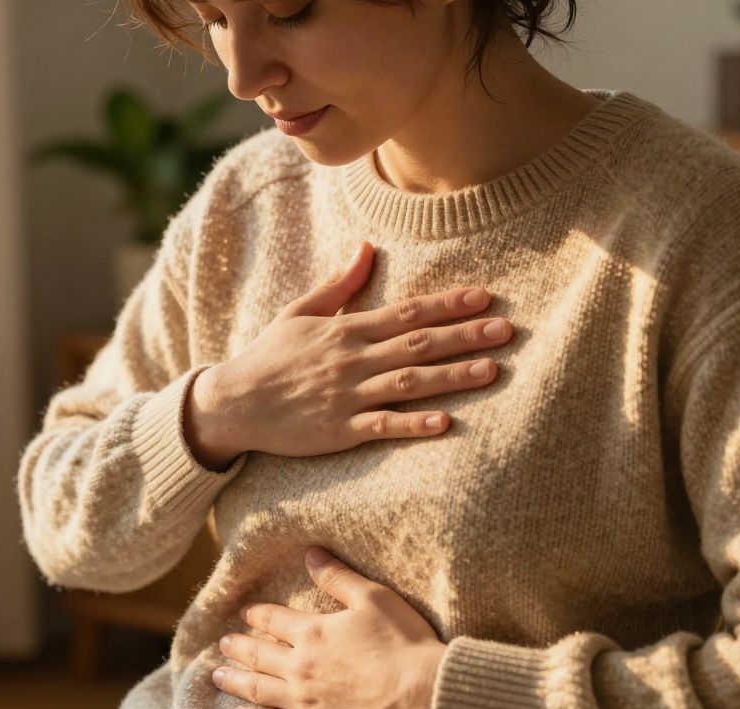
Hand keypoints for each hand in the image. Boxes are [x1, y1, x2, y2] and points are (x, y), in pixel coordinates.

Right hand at [204, 240, 511, 459]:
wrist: (232, 403)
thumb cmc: (268, 357)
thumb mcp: (299, 312)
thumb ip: (339, 284)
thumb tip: (366, 247)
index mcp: (346, 330)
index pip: (406, 312)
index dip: (447, 304)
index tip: (485, 297)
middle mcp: (352, 360)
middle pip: (417, 344)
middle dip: (464, 336)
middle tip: (507, 330)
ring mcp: (347, 396)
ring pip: (408, 383)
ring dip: (451, 376)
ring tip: (492, 370)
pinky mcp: (339, 431)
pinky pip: (382, 426)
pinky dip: (413, 424)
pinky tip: (445, 422)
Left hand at [212, 547, 447, 708]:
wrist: (424, 695)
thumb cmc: (404, 644)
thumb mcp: (372, 599)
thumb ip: (337, 577)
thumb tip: (310, 553)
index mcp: (312, 633)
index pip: (274, 619)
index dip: (257, 613)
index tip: (245, 612)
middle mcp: (300, 668)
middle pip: (259, 655)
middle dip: (238, 648)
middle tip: (223, 644)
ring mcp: (305, 703)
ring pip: (258, 691)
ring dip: (235, 683)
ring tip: (217, 677)